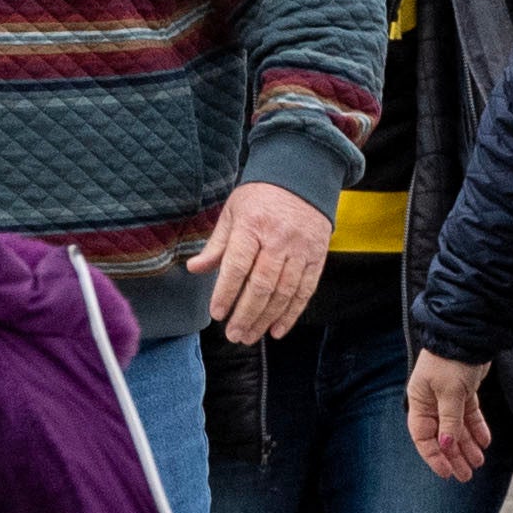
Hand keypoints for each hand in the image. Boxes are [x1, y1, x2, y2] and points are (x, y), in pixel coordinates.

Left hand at [193, 180, 332, 340]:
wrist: (301, 177)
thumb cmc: (260, 197)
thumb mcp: (233, 212)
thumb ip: (216, 244)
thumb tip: (195, 269)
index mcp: (252, 225)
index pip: (237, 266)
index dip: (226, 293)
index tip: (217, 314)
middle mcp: (279, 239)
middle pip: (262, 285)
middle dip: (246, 314)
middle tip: (233, 334)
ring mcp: (301, 249)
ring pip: (284, 292)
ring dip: (266, 319)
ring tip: (251, 336)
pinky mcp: (317, 256)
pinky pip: (305, 290)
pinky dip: (291, 313)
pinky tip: (277, 329)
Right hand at [404, 350, 496, 483]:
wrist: (468, 335)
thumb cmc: (451, 360)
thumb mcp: (450, 394)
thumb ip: (449, 421)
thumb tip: (447, 445)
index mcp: (420, 402)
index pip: (423, 437)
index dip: (434, 456)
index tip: (446, 472)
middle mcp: (431, 402)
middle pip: (442, 436)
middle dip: (454, 456)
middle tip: (466, 475)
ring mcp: (448, 397)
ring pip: (458, 428)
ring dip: (468, 446)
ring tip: (478, 462)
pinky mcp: (464, 391)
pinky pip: (469, 416)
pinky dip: (477, 428)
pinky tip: (484, 442)